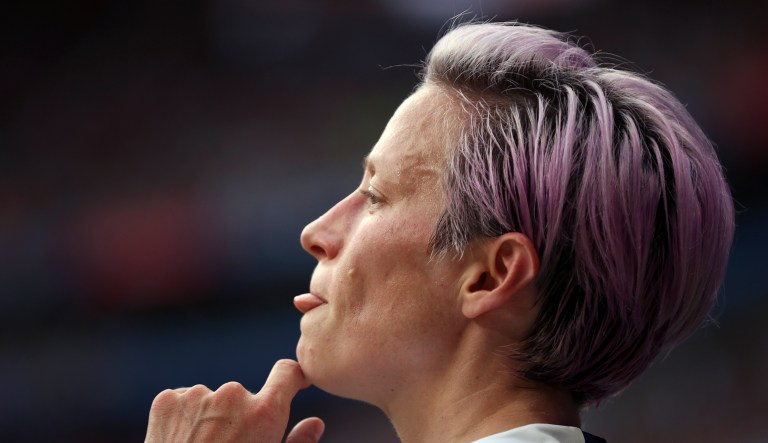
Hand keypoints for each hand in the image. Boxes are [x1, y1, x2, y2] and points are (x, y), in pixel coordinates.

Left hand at [145, 359, 324, 442]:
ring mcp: (196, 395)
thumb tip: (316, 424)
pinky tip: (180, 442)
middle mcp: (232, 395)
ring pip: (209, 399)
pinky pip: (182, 401)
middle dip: (236, 415)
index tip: (295, 382)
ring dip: (208, 416)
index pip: (287, 373)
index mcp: (264, 413)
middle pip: (241, 395)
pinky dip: (182, 417)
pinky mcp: (167, 400)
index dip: (293, 377)